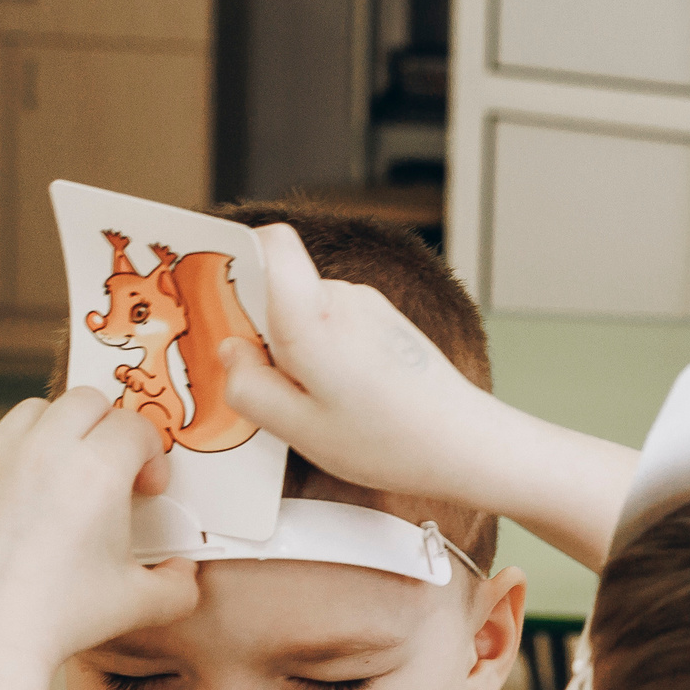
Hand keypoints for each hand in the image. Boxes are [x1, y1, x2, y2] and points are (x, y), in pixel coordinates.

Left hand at [0, 392, 193, 670]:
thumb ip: (179, 585)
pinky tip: (14, 498)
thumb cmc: (64, 619)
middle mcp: (43, 451)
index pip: (135, 426)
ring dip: (54, 435)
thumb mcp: (143, 604)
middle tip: (106, 469)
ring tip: (58, 478)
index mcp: (98, 471)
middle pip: (85, 401)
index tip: (146, 488)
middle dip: (105, 429)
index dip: (151, 454)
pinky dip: (5, 458)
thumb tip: (182, 573)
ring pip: (32, 412)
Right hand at [220, 223, 492, 500]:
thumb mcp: (297, 428)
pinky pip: (337, 328)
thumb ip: (247, 385)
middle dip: (262, 333)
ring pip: (308, 313)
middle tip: (270, 386)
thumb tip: (230, 351)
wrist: (470, 446)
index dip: (236, 260)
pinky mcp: (389, 326)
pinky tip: (346, 402)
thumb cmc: (391, 442)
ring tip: (318, 406)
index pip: (268, 243)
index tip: (219, 302)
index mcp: (313, 315)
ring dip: (298, 352)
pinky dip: (327, 358)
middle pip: (279, 289)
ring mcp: (371, 308)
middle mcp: (344, 298)